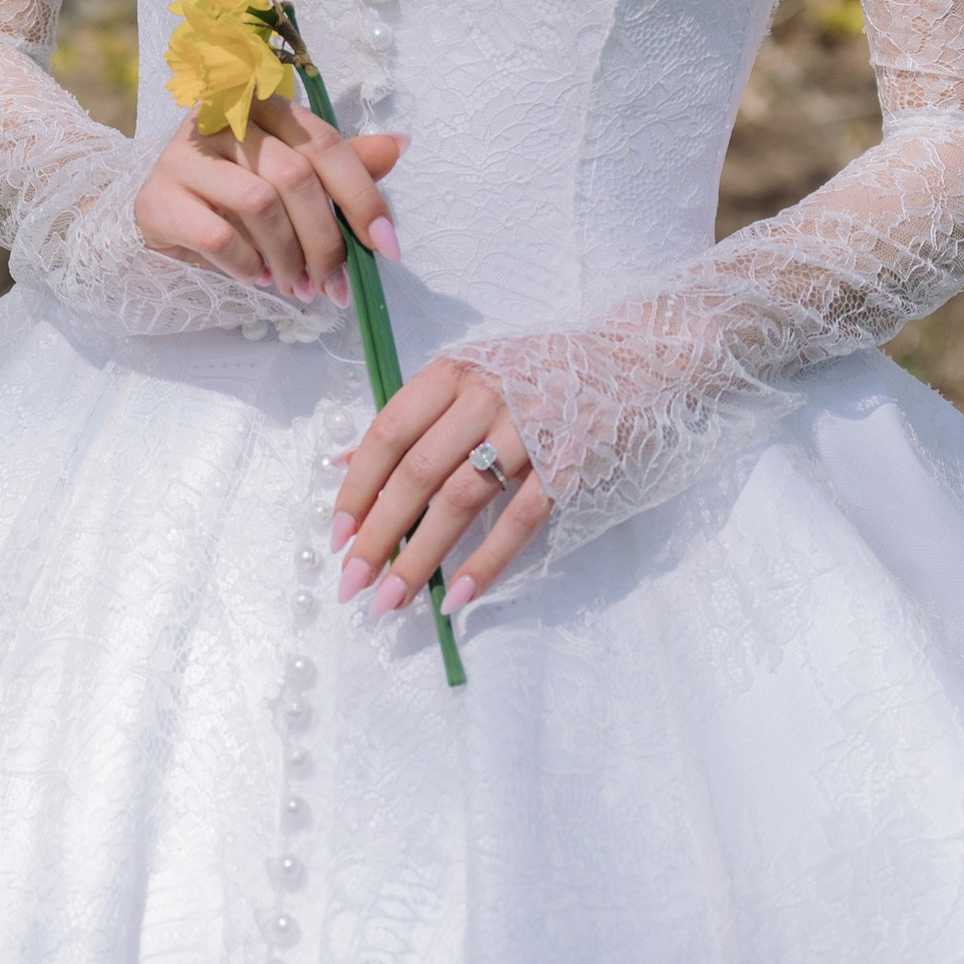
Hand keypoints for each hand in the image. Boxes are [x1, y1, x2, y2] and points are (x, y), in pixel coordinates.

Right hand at [133, 92, 404, 303]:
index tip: (386, 246)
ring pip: (259, 204)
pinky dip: (248, 266)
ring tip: (296, 286)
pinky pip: (219, 235)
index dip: (362, 196)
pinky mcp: (157, 198)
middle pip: (295, 177)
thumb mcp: (291, 174)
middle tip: (334, 286)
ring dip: (288, 258)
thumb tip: (399, 144)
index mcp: (263, 105)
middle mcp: (221, 118)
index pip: (325, 144)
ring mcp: (184, 155)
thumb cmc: (235, 193)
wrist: (161, 216)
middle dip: (325, 241)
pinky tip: (257, 278)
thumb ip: (339, 163)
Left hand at [331, 357, 551, 612]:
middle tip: (352, 584)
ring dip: (421, 557)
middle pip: (418, 473)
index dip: (357, 488)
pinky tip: (455, 597)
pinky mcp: (566, 466)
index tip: (337, 536)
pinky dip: (485, 563)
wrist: (627, 362)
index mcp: (452, 374)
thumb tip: (343, 465)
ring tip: (391, 601)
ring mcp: (529, 431)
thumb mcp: (466, 381)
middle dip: (379, 535)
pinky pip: (519, 522)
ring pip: (462, 501)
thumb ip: (410, 421)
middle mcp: (485, 397)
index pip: (388, 433)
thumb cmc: (533, 377)